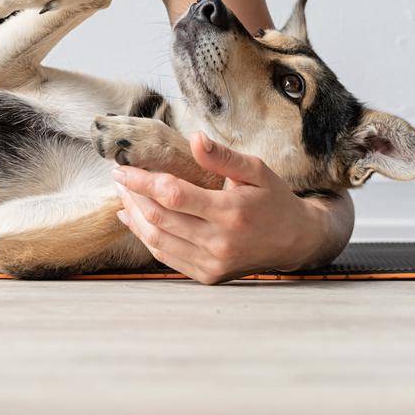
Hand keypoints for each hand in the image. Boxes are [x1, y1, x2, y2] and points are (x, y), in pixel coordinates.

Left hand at [111, 132, 349, 283]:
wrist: (295, 241)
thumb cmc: (274, 200)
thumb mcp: (256, 170)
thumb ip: (223, 157)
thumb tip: (195, 138)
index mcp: (230, 212)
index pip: (173, 194)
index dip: (142, 181)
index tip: (122, 169)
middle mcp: (219, 241)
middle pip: (160, 218)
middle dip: (132, 196)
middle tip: (118, 178)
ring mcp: (212, 262)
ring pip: (158, 240)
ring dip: (134, 217)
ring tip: (122, 197)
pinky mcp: (207, 275)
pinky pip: (167, 257)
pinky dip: (146, 238)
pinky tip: (134, 221)